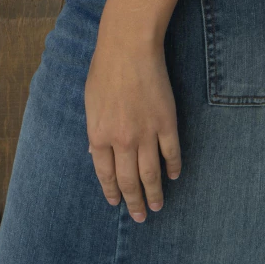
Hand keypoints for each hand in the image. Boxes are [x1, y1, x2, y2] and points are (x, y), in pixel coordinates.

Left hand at [84, 19, 181, 221]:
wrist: (128, 47)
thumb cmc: (105, 69)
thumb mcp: (90, 102)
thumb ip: (95, 129)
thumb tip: (96, 152)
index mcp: (99, 136)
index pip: (106, 174)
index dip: (112, 191)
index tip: (116, 202)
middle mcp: (122, 141)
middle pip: (129, 180)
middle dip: (134, 202)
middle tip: (140, 216)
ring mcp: (146, 133)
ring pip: (151, 173)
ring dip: (154, 192)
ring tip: (157, 206)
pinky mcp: (166, 122)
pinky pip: (171, 152)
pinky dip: (173, 167)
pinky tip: (174, 176)